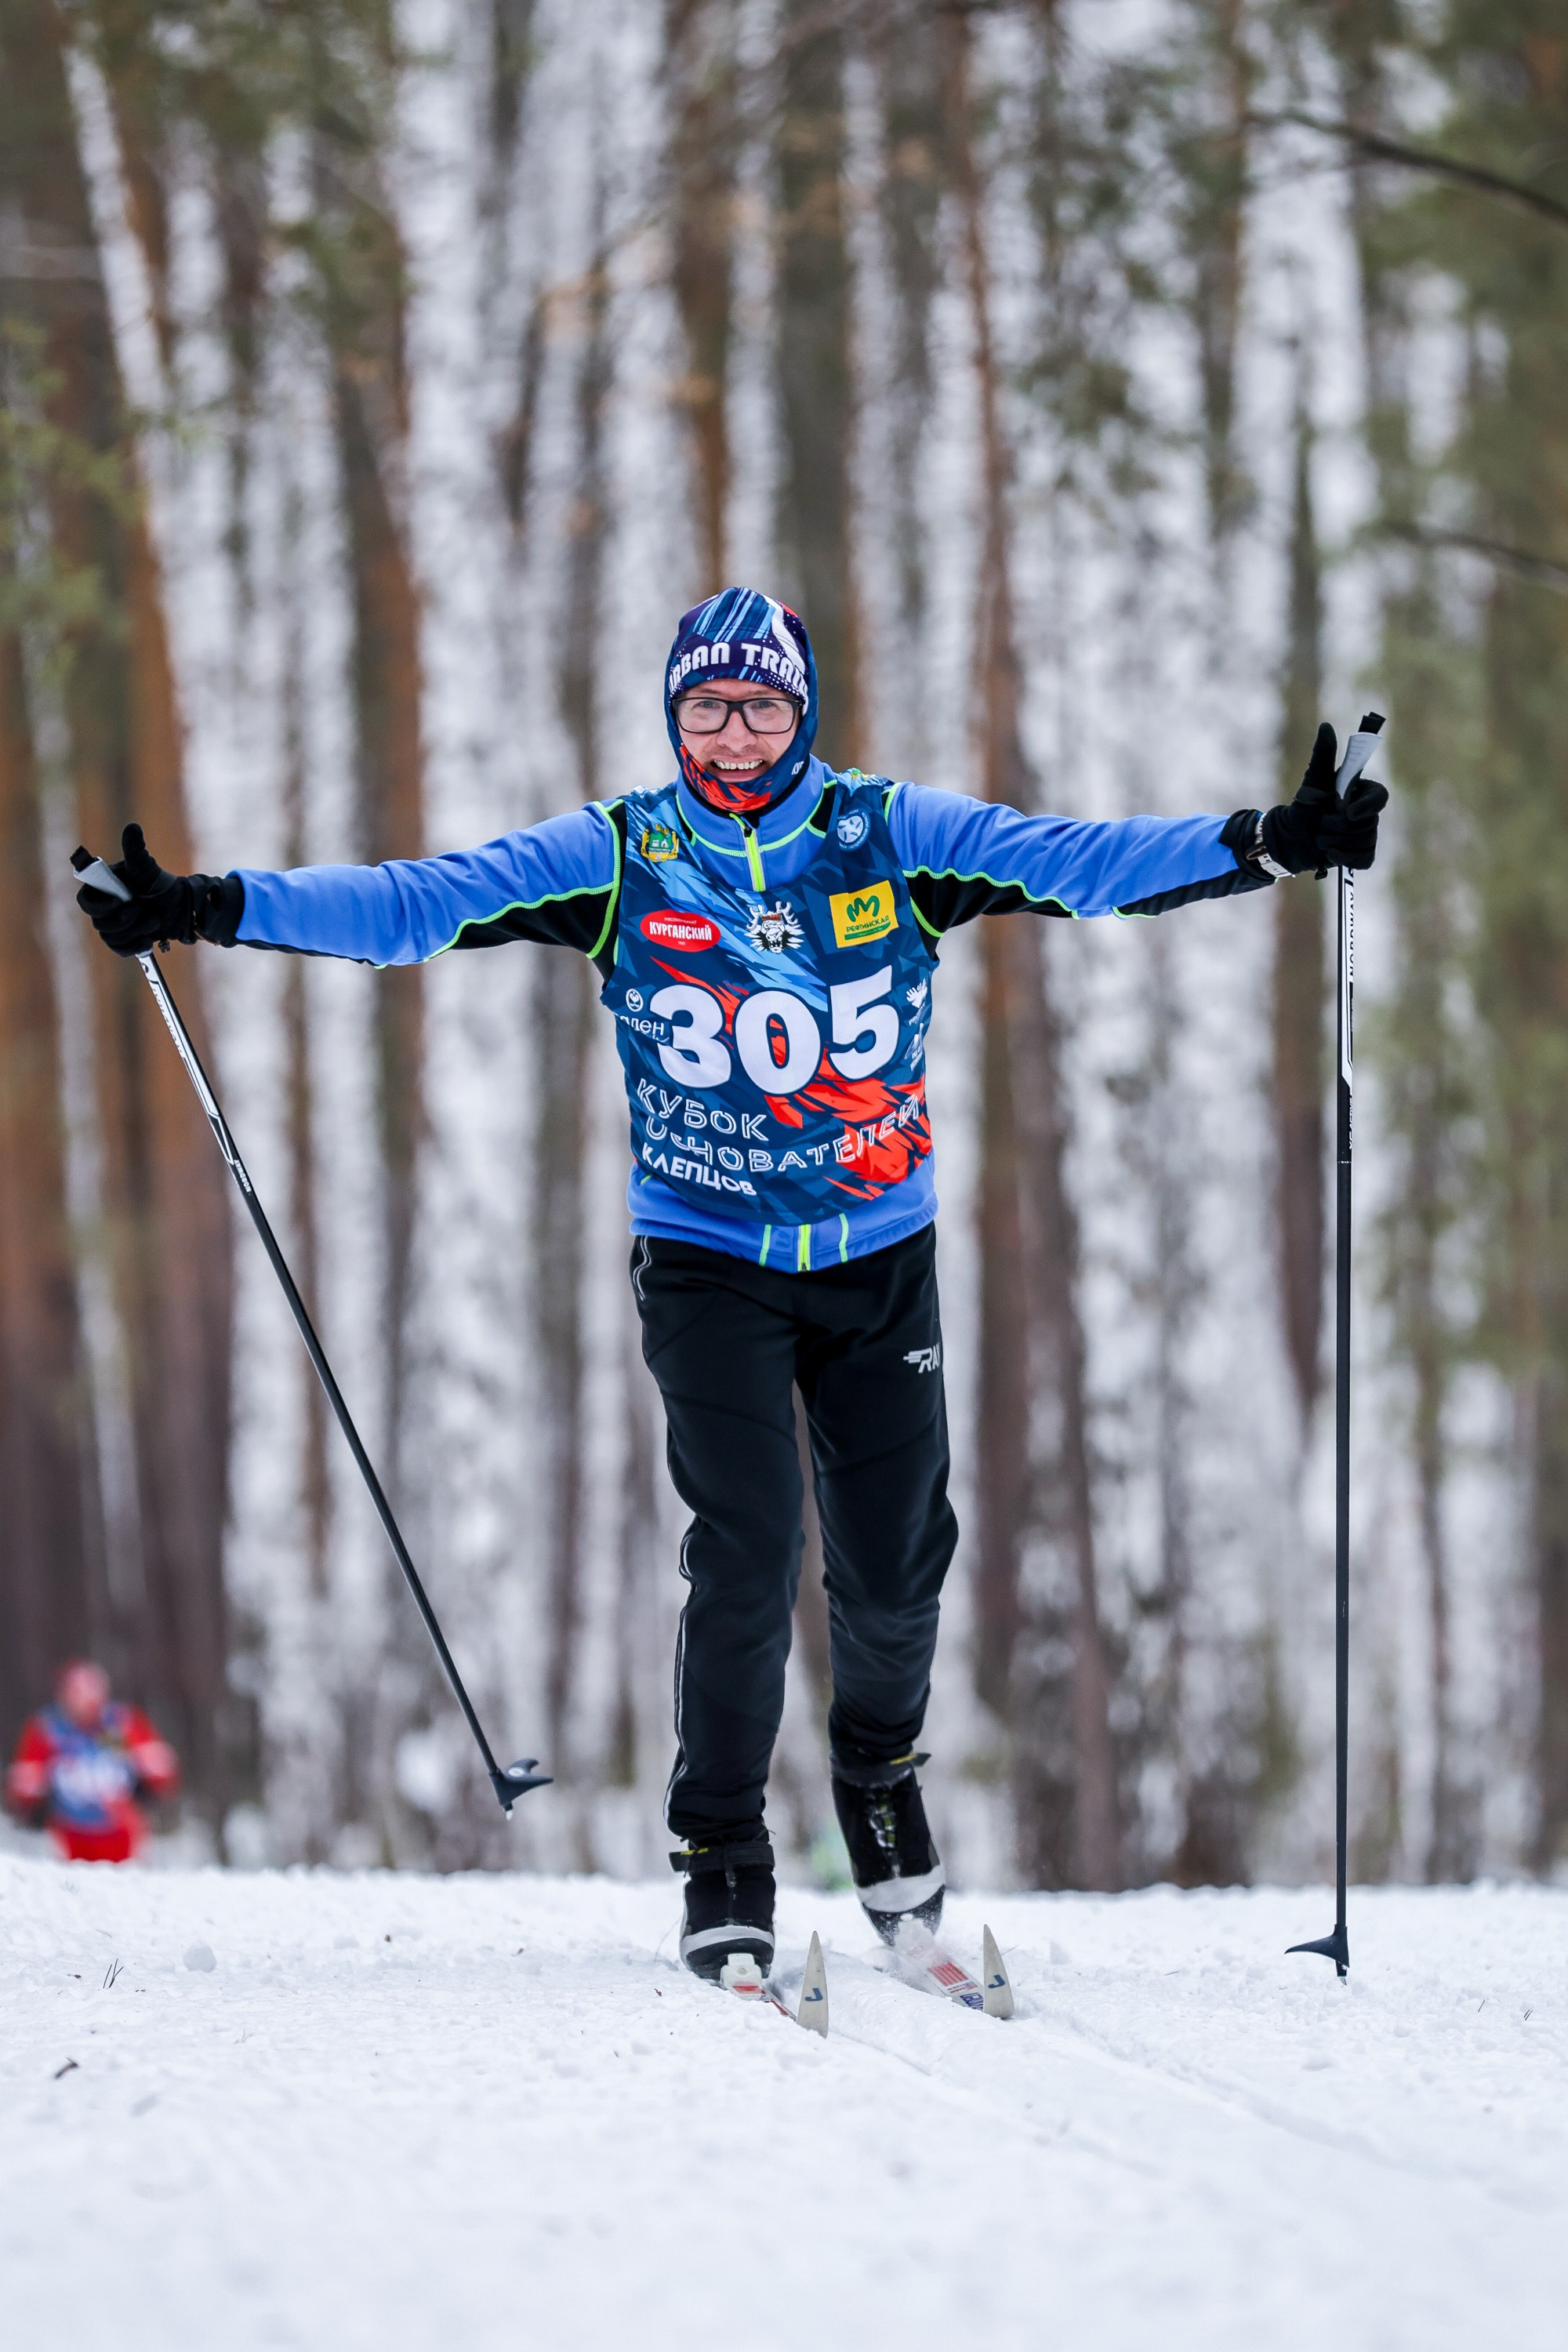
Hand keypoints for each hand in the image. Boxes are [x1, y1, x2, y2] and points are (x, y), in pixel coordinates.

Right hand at [76, 823, 224, 954]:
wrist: (180, 908)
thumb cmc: (160, 884)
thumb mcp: (146, 868)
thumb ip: (135, 851)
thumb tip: (132, 827)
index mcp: (103, 889)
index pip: (85, 901)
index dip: (99, 906)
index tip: (120, 901)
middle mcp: (103, 908)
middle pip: (99, 923)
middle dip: (125, 919)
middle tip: (143, 909)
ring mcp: (112, 926)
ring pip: (111, 937)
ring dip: (135, 930)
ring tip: (153, 919)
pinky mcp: (124, 940)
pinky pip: (120, 949)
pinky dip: (136, 945)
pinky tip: (148, 938)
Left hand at [1260, 723, 1388, 874]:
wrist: (1290, 838)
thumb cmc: (1303, 806)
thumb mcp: (1312, 781)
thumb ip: (1322, 756)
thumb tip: (1326, 727)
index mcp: (1361, 793)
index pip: (1380, 797)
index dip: (1367, 806)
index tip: (1348, 812)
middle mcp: (1367, 813)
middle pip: (1368, 824)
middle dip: (1338, 827)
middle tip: (1321, 823)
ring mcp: (1365, 835)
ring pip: (1364, 842)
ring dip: (1336, 842)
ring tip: (1320, 837)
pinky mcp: (1359, 854)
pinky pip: (1364, 860)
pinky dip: (1345, 858)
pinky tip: (1330, 854)